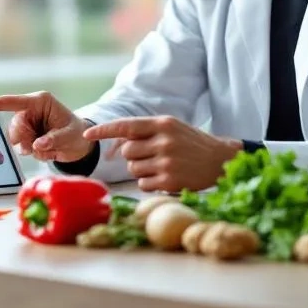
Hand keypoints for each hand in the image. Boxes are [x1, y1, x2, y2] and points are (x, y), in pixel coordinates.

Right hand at [0, 91, 93, 162]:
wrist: (80, 144)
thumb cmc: (77, 132)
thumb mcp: (70, 135)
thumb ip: (53, 139)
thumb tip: (36, 145)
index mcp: (39, 102)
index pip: (11, 102)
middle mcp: (30, 111)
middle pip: (14, 127)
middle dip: (25, 140)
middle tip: (41, 145)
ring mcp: (27, 124)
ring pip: (16, 139)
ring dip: (30, 148)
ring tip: (49, 148)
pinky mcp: (27, 136)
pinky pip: (21, 147)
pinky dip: (34, 153)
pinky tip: (47, 150)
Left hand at [82, 116, 241, 192]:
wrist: (221, 161)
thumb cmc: (192, 143)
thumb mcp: (172, 128)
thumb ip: (146, 132)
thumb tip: (115, 146)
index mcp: (163, 124)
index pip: (126, 126)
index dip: (103, 130)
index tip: (87, 135)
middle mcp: (163, 141)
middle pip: (127, 152)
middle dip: (133, 155)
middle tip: (151, 155)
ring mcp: (166, 162)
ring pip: (133, 169)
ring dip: (141, 169)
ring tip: (161, 166)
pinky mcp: (169, 180)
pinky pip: (143, 184)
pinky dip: (149, 182)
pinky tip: (165, 177)